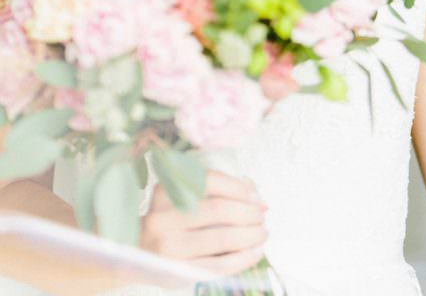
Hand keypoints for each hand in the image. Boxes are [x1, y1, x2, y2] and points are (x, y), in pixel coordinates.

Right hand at [140, 170, 268, 274]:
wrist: (134, 253)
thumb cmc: (167, 220)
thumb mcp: (180, 198)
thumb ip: (215, 193)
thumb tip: (258, 199)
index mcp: (167, 191)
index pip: (211, 181)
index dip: (239, 188)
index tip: (255, 196)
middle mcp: (165, 216)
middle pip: (220, 210)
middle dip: (249, 213)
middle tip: (261, 216)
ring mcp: (170, 246)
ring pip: (222, 239)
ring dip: (250, 235)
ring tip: (262, 233)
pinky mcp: (178, 271)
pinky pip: (218, 266)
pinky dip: (242, 259)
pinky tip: (255, 252)